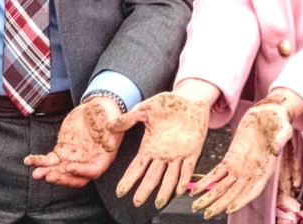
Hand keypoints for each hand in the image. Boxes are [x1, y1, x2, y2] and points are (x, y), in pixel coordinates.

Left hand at [24, 97, 124, 187]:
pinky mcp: (64, 150)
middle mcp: (88, 161)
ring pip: (60, 170)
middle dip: (61, 177)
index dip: (81, 171)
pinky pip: (51, 160)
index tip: (69, 167)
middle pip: (75, 176)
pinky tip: (29, 161)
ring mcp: (75, 157)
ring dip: (48, 172)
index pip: (93, 170)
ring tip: (36, 174)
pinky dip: (41, 161)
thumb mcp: (116, 120)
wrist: (99, 109)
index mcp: (104, 157)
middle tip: (48, 176)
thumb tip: (113, 125)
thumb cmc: (110, 115)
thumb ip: (115, 126)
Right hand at [112, 92, 209, 208]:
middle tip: (137, 202)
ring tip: (158, 203)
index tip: (121, 192)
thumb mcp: (144, 110)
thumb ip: (129, 119)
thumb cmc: (167, 104)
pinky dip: (183, 179)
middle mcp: (162, 155)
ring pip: (169, 177)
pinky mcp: (193, 152)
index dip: (129, 179)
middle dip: (144, 190)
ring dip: (164, 191)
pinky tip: (179, 190)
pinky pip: (187, 169)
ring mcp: (178, 155)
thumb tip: (110, 126)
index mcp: (150, 146)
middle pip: (151, 177)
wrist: (189, 100)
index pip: (137, 167)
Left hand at [190, 100, 293, 218]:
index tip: (229, 208)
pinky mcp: (231, 158)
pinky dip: (206, 182)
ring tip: (196, 205)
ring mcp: (240, 167)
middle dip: (219, 204)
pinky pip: (217, 173)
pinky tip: (196, 189)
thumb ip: (280, 139)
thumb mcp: (282, 128)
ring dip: (210, 197)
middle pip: (234, 193)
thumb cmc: (278, 122)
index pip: (252, 189)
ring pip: (223, 186)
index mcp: (264, 168)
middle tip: (205, 213)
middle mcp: (251, 172)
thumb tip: (276, 148)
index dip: (241, 200)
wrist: (268, 113)